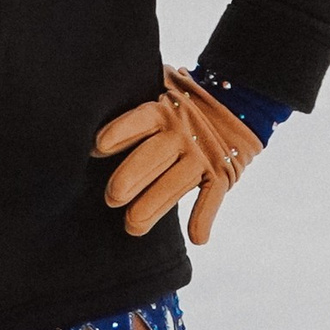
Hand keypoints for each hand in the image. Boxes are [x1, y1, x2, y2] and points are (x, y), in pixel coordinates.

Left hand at [91, 66, 263, 242]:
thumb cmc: (182, 104)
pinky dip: (206, 217)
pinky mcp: (222, 172)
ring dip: (156, 204)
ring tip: (132, 225)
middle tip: (112, 197)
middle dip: (132, 176)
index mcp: (163, 110)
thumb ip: (136, 109)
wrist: (237, 104)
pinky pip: (213, 196)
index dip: (120, 132)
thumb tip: (92, 130)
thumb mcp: (161, 92)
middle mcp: (182, 132)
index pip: (140, 119)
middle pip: (154, 155)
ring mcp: (202, 153)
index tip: (98, 147)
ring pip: (177, 181)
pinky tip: (197, 237)